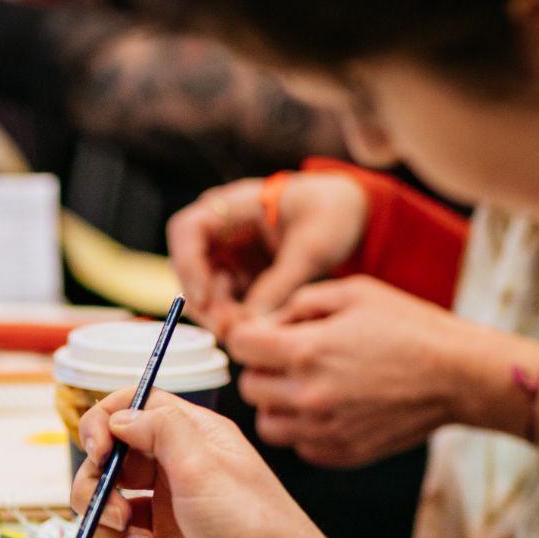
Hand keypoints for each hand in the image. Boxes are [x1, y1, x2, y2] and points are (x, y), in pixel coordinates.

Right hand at [73, 390, 367, 537]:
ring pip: (108, 523)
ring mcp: (171, 525)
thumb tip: (119, 416)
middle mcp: (178, 479)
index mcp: (192, 442)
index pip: (131, 411)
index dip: (104, 426)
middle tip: (119, 515)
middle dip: (99, 495)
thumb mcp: (205, 466)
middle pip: (107, 471)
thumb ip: (157, 429)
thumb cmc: (258, 532)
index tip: (99, 452)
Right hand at [167, 171, 368, 349]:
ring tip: (247, 332)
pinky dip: (234, 316)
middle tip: (228, 330)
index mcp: (233, 204)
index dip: (188, 266)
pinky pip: (225, 299)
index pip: (188, 231)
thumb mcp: (312, 249)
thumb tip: (255, 325)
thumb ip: (282, 285)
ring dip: (219, 313)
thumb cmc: (331, 213)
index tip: (203, 300)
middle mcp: (221, 227)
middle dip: (205, 302)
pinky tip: (254, 328)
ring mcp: (228, 251)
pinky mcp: (239, 272)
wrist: (350, 212)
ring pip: (204, 288)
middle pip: (189, 266)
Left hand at [226, 276, 491, 467]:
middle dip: (263, 369)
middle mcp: (308, 394)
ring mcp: (324, 429)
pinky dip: (304, 430)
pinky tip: (329, 409)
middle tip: (292, 360)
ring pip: (267, 424)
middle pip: (248, 388)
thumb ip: (300, 304)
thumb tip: (268, 324)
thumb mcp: (353, 292)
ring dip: (277, 405)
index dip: (251, 336)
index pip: (239, 346)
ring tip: (305, 388)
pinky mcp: (342, 452)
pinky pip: (299, 446)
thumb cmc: (410, 327)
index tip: (267, 336)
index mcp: (306, 350)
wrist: (458, 375)